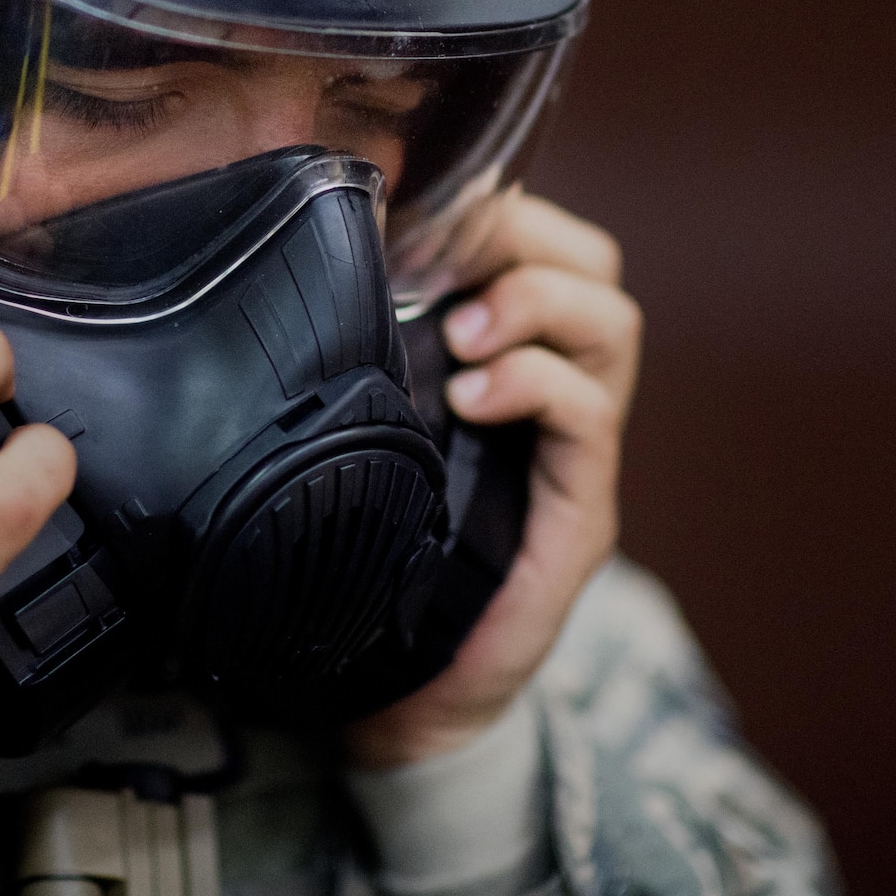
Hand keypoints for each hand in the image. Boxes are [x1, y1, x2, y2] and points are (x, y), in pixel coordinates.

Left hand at [345, 188, 640, 767]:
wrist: (400, 687)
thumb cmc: (370, 543)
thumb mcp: (350, 422)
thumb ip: (345, 346)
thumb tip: (285, 257)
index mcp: (496, 350)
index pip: (536, 240)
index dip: (493, 209)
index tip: (417, 208)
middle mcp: (550, 385)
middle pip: (591, 265)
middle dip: (524, 240)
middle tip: (453, 264)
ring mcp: (572, 445)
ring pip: (610, 324)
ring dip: (533, 304)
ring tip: (465, 336)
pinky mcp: (580, 507)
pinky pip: (589, 413)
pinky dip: (536, 382)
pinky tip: (474, 395)